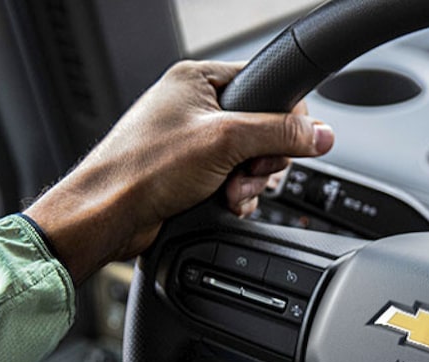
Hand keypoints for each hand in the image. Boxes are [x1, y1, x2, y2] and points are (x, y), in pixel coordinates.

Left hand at [26, 60, 335, 282]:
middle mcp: (195, 107)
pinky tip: (225, 203)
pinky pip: (235, 180)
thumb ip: (279, 134)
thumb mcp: (225, 142)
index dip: (284, 118)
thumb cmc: (143, 168)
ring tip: (232, 191)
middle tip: (248, 171)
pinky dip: (237, 195)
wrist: (108, 215)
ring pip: (251, 159)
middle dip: (264, 159)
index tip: (286, 143)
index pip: (266, 85)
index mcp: (198, 80)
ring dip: (251, 182)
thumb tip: (320, 134)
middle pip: (264, 127)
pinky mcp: (192, 174)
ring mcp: (194, 142)